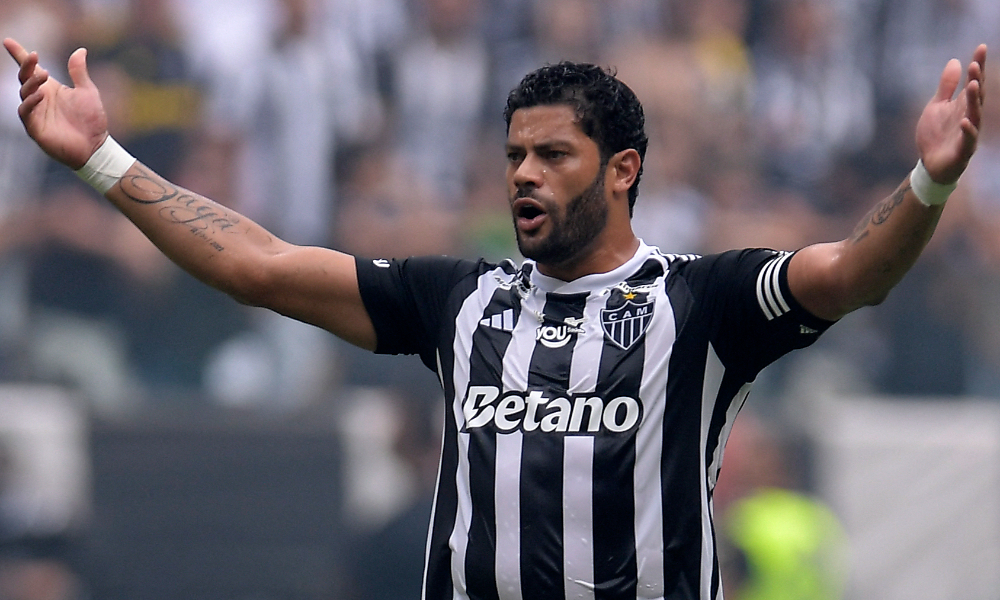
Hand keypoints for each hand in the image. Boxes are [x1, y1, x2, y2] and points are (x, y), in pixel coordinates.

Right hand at [3, 37, 108, 169]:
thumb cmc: (91, 120)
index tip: (8, 41)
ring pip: (24, 93)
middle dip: (26, 65)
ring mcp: (35, 113)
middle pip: (25, 78)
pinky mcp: (35, 128)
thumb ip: (79, 72)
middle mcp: (39, 99)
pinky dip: (31, 102)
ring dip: (31, 83)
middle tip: (34, 56)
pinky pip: (26, 112)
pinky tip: (41, 95)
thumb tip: (80, 50)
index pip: (31, 70)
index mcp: (50, 88)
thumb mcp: (87, 91)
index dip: (19, 55)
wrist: (96, 146)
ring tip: (44, 75)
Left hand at [916, 44, 986, 183]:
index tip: (981, 47)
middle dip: (977, 80)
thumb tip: (955, 61)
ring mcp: (968, 133)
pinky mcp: (963, 150)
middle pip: (977, 96)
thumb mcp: (936, 106)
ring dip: (975, 100)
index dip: (978, 65)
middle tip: (975, 64)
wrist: (929, 165)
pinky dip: (968, 130)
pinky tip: (965, 120)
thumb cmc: (936, 135)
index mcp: (963, 105)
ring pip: (975, 115)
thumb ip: (946, 86)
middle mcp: (970, 116)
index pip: (974, 82)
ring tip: (974, 85)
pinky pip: (968, 140)